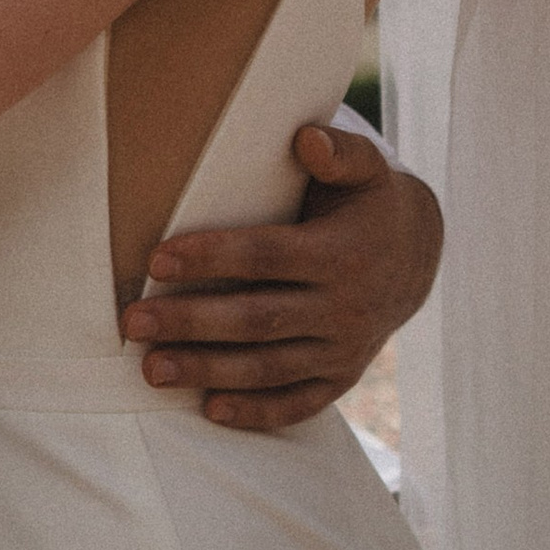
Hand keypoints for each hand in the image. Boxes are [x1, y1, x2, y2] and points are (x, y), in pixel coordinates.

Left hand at [120, 123, 441, 432]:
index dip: (214, 258)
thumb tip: (307, 138)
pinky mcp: (341, 376)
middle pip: (259, 318)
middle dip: (193, 322)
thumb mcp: (366, 168)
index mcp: (341, 252)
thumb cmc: (368, 202)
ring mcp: (344, 349)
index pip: (268, 256)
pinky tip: (211, 410)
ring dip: (209, 370)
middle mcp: (344, 306)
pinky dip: (257, 412)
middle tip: (133, 322)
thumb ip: (340, 151)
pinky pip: (299, 402)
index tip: (157, 258)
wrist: (416, 256)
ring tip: (152, 369)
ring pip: (270, 366)